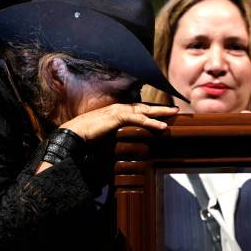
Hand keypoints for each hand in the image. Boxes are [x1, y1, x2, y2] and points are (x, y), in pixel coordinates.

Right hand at [60, 103, 178, 141]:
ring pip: (144, 110)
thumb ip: (116, 135)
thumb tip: (124, 143)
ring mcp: (118, 111)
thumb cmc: (87, 136)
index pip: (138, 109)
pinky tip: (161, 126)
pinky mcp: (117, 117)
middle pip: (145, 107)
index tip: (163, 113)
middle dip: (161, 108)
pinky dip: (151, 122)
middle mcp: (119, 108)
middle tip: (175, 110)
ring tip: (174, 114)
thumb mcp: (106, 135)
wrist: (74, 133)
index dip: (151, 111)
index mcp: (117, 111)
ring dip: (160, 112)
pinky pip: (138, 119)